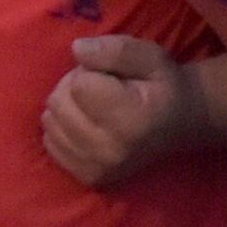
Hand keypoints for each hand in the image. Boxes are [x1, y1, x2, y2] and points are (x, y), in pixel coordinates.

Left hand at [41, 34, 196, 188]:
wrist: (177, 125)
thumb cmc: (162, 85)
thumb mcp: (149, 55)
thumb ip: (114, 50)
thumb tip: (76, 49)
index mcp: (130, 120)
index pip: (79, 84)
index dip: (91, 70)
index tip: (112, 76)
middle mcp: (111, 151)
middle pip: (60, 103)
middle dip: (74, 86)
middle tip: (101, 87)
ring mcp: (97, 169)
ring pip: (51, 122)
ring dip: (67, 106)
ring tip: (94, 106)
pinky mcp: (87, 177)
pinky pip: (50, 142)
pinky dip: (62, 128)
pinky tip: (86, 124)